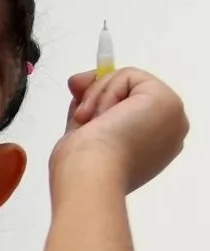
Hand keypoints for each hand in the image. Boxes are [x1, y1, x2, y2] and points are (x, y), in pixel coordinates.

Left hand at [52, 67, 188, 192]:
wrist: (90, 175)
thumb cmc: (82, 165)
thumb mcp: (82, 130)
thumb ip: (87, 104)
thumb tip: (78, 81)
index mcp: (154, 145)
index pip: (128, 108)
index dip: (101, 103)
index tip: (80, 111)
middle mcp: (169, 130)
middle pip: (130, 93)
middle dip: (97, 96)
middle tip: (82, 117)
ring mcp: (172, 115)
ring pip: (127, 82)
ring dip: (98, 97)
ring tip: (91, 123)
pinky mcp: (166, 100)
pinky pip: (129, 75)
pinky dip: (106, 91)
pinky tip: (102, 115)